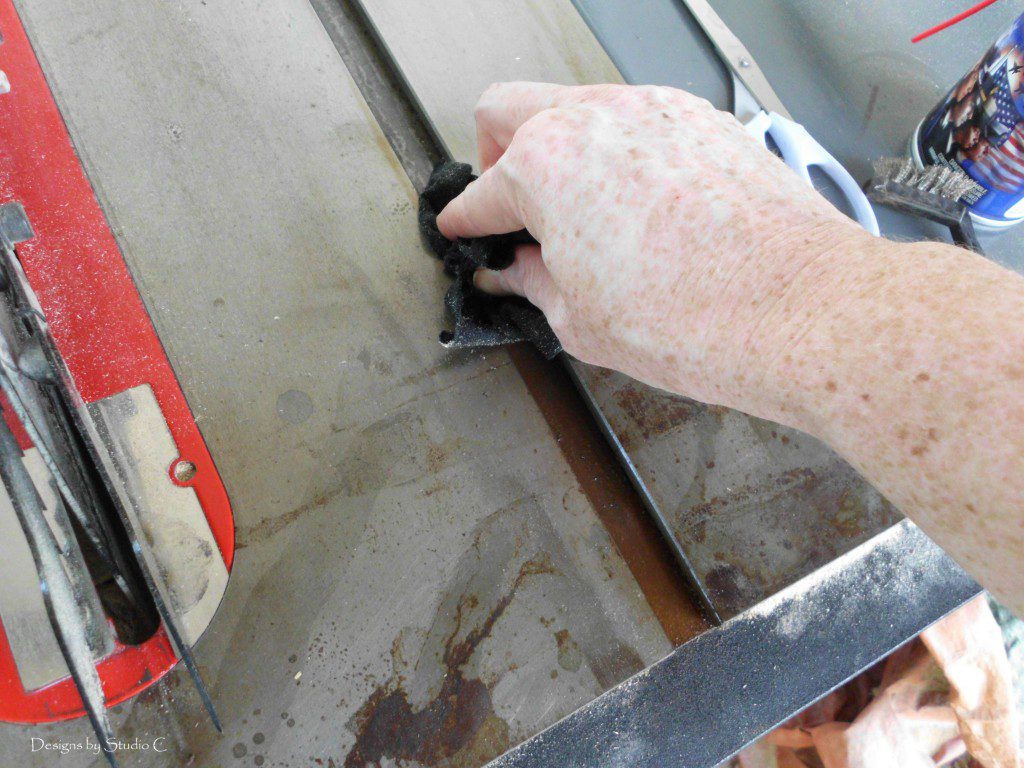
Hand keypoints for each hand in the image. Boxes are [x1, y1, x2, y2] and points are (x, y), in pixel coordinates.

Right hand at [436, 82, 873, 417]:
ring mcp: (652, 109)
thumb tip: (512, 271)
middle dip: (494, 157)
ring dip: (558, 149)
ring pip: (575, 104)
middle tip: (510, 210)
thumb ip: (531, 283)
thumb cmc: (696, 318)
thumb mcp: (580, 319)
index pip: (480, 193)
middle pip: (507, 109)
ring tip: (577, 212)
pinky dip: (617, 152)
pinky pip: (635, 119)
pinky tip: (634, 205)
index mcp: (545, 166)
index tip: (464, 232)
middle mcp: (594, 118)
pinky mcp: (700, 119)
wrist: (800, 309)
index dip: (464, 222)